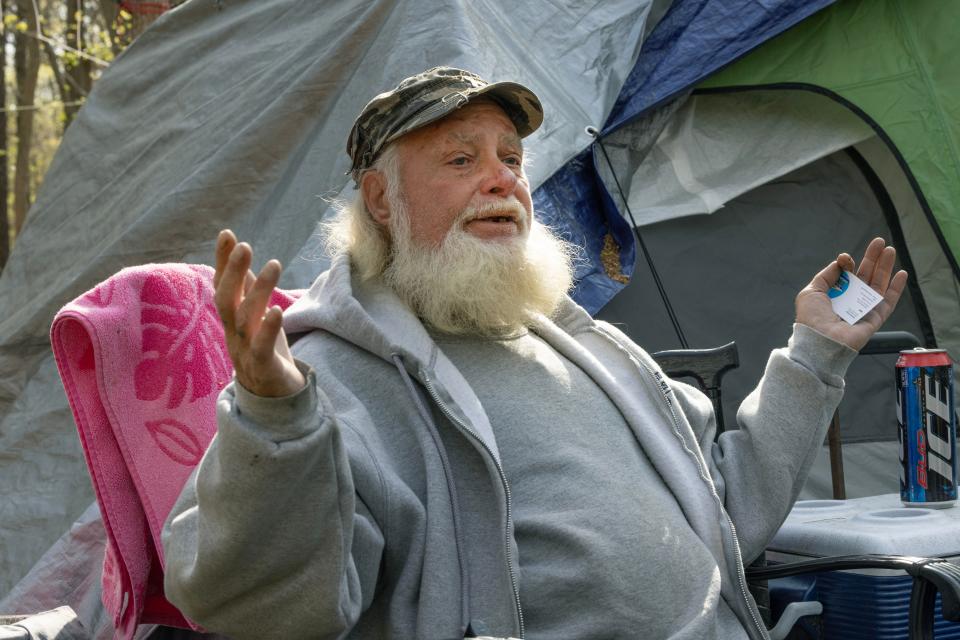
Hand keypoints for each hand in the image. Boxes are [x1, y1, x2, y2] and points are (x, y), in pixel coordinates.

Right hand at [213, 229, 305, 396]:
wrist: (275, 399)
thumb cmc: (265, 350)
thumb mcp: (256, 316)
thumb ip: (247, 288)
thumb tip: (239, 252)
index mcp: (232, 319)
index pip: (223, 285)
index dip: (223, 261)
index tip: (228, 234)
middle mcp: (233, 333)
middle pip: (225, 300)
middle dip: (233, 272)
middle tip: (245, 246)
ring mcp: (244, 351)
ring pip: (244, 320)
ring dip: (258, 292)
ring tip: (274, 265)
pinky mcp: (262, 368)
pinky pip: (261, 348)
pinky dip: (267, 328)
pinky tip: (276, 310)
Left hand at [795, 237, 908, 350]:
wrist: (820, 340)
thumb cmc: (812, 318)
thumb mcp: (812, 291)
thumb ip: (826, 276)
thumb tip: (839, 262)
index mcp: (835, 294)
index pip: (847, 275)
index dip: (847, 263)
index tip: (845, 258)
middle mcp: (850, 300)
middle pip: (866, 276)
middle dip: (873, 258)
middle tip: (880, 242)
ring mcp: (864, 309)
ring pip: (878, 284)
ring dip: (885, 267)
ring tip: (890, 250)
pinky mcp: (875, 318)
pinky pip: (889, 302)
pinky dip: (896, 288)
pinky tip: (901, 273)